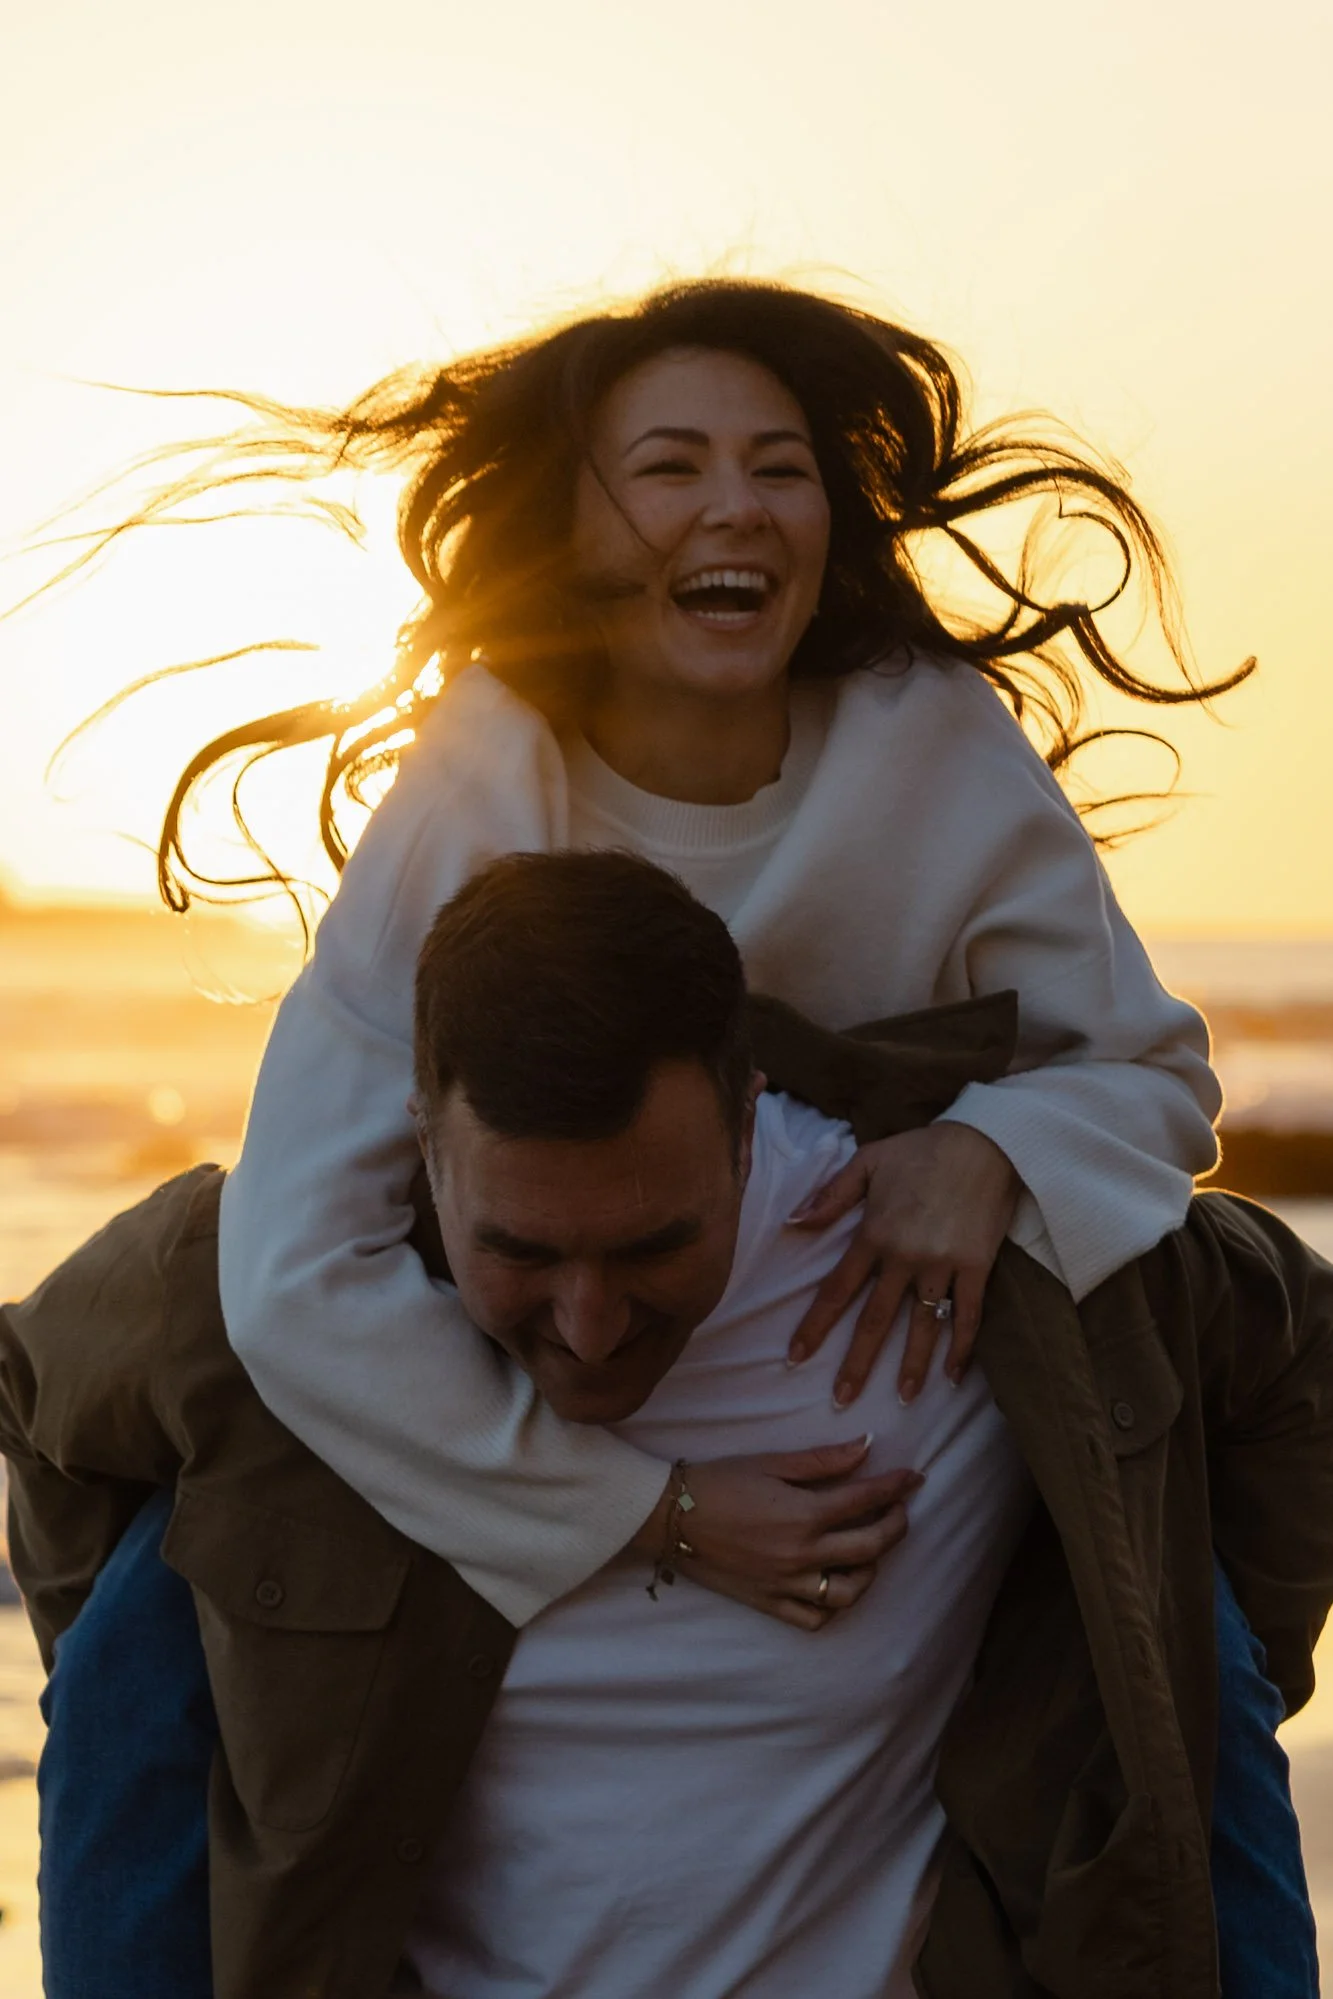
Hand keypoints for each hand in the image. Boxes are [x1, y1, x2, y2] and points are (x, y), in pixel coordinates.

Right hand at [631, 1437, 922, 1631]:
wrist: (668, 1517)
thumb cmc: (717, 1482)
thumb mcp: (770, 1462)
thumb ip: (823, 1460)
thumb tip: (868, 1445)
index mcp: (802, 1514)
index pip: (866, 1500)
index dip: (895, 1486)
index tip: (914, 1476)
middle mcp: (801, 1554)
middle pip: (870, 1547)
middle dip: (896, 1526)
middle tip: (900, 1509)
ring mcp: (786, 1584)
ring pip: (849, 1591)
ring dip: (871, 1570)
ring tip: (871, 1549)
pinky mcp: (770, 1603)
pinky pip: (815, 1619)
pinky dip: (834, 1606)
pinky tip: (837, 1584)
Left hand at [785, 1124, 1019, 1405]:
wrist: (984, 1142)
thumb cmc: (921, 1150)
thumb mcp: (867, 1161)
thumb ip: (829, 1195)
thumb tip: (792, 1222)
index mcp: (873, 1234)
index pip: (836, 1290)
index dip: (814, 1327)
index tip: (795, 1358)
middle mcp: (904, 1257)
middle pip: (875, 1320)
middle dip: (857, 1364)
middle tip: (841, 1400)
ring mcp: (943, 1265)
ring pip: (922, 1326)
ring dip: (912, 1366)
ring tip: (901, 1399)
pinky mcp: (977, 1267)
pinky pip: (968, 1316)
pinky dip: (962, 1348)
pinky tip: (954, 1375)